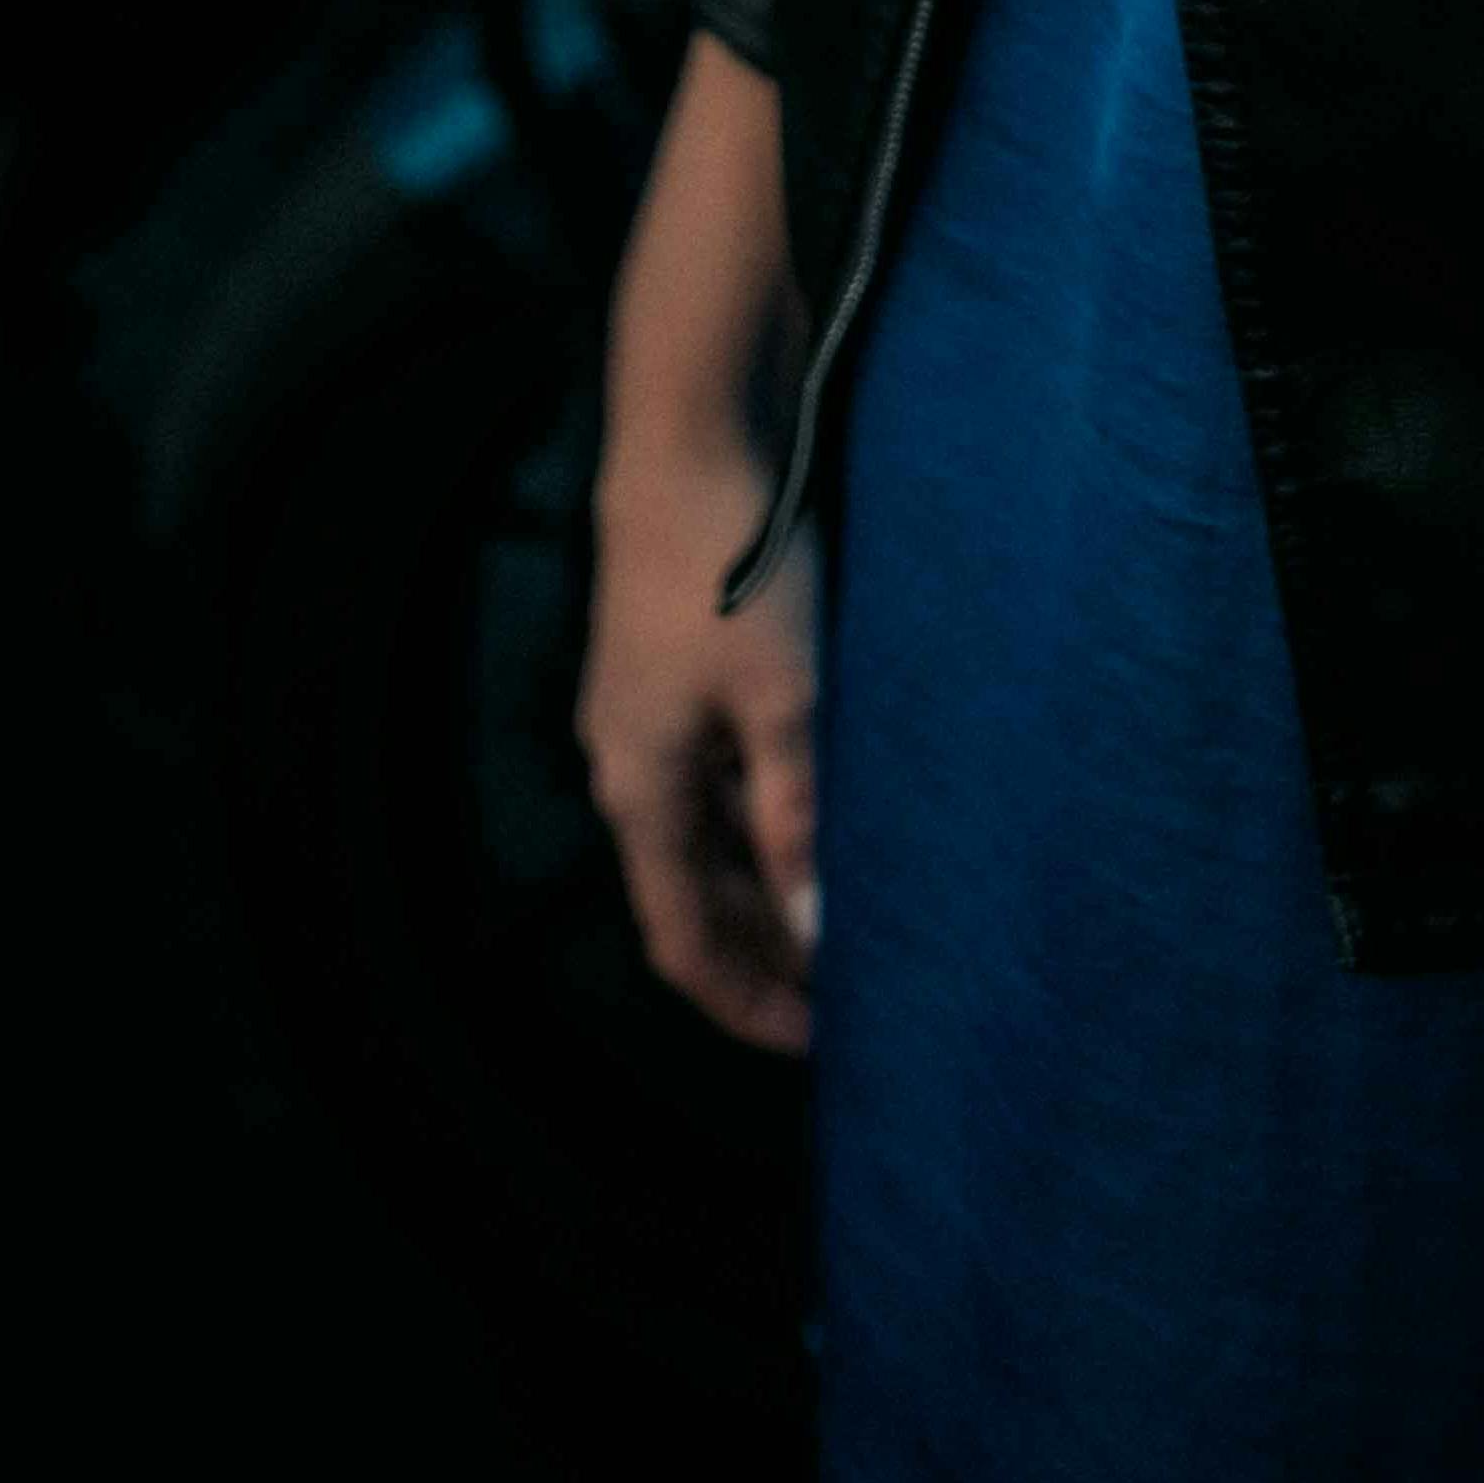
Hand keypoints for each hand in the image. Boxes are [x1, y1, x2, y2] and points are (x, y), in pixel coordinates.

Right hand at [580, 424, 819, 1052]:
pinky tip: (829, 811)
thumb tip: (819, 923)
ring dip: (771, 880)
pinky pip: (721, 774)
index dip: (744, 1001)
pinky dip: (769, 813)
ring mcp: (649, 714)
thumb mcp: (782, 696)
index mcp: (640, 788)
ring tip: (853, 913)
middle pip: (694, 892)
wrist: (687, 439)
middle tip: (852, 989)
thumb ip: (797, 812)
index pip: (681, 938)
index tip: (815, 1043)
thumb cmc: (730, 567)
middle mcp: (631, 763)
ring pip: (710, 833)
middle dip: (766, 949)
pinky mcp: (678, 667)